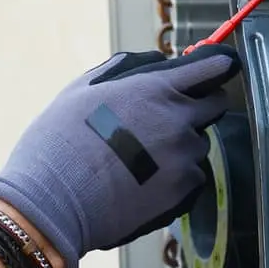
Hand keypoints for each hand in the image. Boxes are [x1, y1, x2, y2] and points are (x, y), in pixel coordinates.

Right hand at [0, 44, 239, 267]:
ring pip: (198, 144)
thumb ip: (127, 70)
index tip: (216, 69)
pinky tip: (142, 182)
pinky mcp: (184, 192)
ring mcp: (184, 158)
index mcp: (156, 89)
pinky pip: (192, 176)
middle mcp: (179, 120)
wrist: (52, 203)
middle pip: (215, 105)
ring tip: (140, 160)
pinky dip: (175, 178)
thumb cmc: (59, 142)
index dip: (216, 66)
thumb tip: (155, 64)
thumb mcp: (84, 89)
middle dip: (197, 106)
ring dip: (181, 146)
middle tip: (164, 120)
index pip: (212, 67)